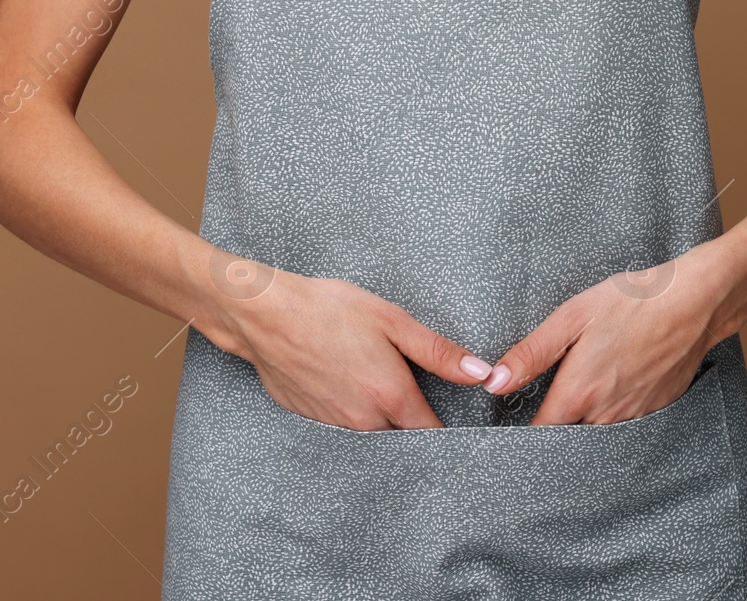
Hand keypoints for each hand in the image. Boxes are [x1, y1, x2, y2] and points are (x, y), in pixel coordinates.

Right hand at [196, 249, 493, 430]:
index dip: (444, 427)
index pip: (432, 434)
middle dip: (411, 421)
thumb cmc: (330, 310)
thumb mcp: (392, 321)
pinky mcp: (310, 419)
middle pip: (402, 437)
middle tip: (408, 388)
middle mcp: (364, 421)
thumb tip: (481, 373)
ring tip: (371, 378)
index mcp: (391, 398)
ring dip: (378, 416)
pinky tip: (342, 379)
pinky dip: (349, 410)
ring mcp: (334, 425)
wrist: (265, 315)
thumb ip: (439, 352)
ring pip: (371, 433)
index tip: (448, 413)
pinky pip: (341, 426)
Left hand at [484, 234, 746, 424]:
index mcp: (579, 393)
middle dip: (554, 427)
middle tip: (545, 405)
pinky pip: (623, 424)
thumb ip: (531, 353)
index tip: (512, 421)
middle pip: (567, 438)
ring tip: (580, 391)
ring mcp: (634, 416)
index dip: (522, 431)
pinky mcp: (656, 410)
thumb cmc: (631, 302)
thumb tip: (494, 382)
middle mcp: (606, 415)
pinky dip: (611, 414)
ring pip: (596, 434)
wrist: (693, 302)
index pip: (539, 434)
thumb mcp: (571, 317)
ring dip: (583, 422)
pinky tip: (611, 386)